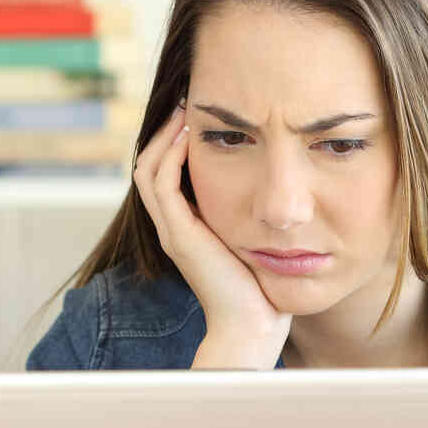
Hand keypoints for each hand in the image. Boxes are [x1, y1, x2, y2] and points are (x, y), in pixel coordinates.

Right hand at [132, 104, 290, 368]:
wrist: (253, 326)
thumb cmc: (262, 290)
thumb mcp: (256, 241)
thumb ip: (254, 215)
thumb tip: (279, 191)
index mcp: (187, 227)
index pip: (166, 174)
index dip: (175, 142)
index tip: (199, 115)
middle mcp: (173, 226)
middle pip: (149, 165)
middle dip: (166, 131)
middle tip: (186, 101)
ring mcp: (172, 230)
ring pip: (149, 169)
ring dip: (166, 136)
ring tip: (186, 110)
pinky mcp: (180, 234)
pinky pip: (163, 184)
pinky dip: (173, 155)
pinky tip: (193, 135)